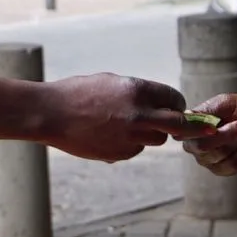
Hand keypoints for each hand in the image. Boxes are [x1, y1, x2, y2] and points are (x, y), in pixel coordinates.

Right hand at [37, 74, 218, 162]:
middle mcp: (139, 115)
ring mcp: (130, 137)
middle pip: (178, 125)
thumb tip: (159, 105)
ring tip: (133, 126)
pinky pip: (136, 149)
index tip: (175, 106)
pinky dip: (132, 144)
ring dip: (154, 134)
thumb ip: (139, 94)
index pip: (174, 99)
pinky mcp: (120, 154)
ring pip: (158, 140)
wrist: (51, 114)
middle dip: (185, 125)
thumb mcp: (112, 83)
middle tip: (184, 126)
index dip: (177, 103)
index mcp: (138, 91)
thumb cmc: (79, 93)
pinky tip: (111, 135)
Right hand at [180, 94, 236, 175]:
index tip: (215, 126)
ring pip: (218, 156)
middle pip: (201, 146)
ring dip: (236, 141)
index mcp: (190, 126)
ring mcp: (207, 159)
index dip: (198, 130)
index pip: (184, 132)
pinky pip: (231, 166)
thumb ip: (208, 110)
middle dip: (226, 134)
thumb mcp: (225, 102)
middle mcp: (194, 144)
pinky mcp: (222, 169)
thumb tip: (188, 116)